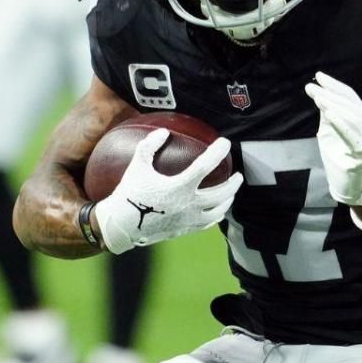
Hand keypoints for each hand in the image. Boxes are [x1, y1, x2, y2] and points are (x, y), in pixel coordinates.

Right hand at [93, 129, 242, 254]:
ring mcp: (188, 220)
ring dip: (227, 201)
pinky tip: (216, 212)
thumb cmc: (129, 194)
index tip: (226, 143)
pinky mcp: (184, 230)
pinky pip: (206, 224)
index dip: (218, 152)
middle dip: (233, 183)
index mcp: (180, 187)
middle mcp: (189, 205)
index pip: (206, 166)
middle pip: (221, 194)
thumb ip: (150, 145)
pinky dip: (215, 217)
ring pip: (217, 212)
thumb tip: (164, 132)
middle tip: (239, 175)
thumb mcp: (137, 165)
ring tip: (231, 195)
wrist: (122, 226)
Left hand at [306, 71, 361, 205]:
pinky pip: (353, 136)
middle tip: (312, 87)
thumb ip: (330, 115)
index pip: (351, 97)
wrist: (353, 188)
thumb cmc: (342, 159)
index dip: (335, 86)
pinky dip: (341, 124)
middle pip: (351, 105)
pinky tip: (329, 114)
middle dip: (330, 94)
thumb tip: (321, 95)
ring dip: (333, 105)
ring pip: (352, 117)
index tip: (318, 77)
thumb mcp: (333, 132)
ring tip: (318, 98)